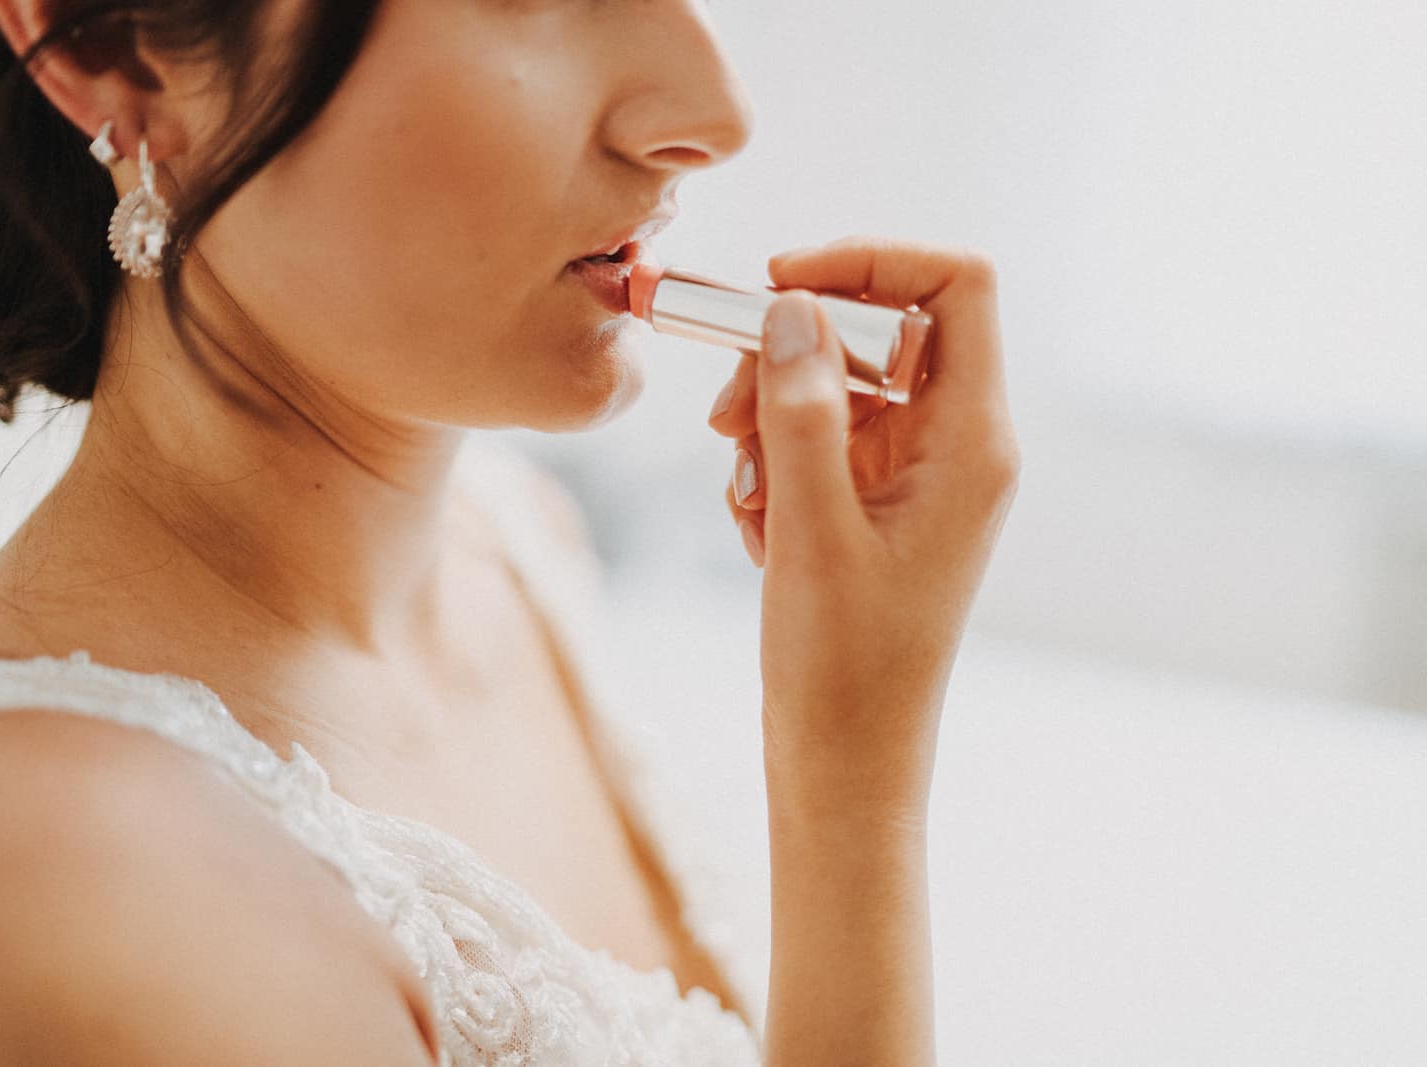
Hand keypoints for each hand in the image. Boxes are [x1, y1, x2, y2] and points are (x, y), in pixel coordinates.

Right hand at [707, 236, 1019, 817]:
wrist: (845, 760)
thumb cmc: (843, 664)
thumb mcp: (811, 530)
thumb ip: (802, 411)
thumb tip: (790, 309)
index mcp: (971, 442)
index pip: (956, 286)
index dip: (871, 260)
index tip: (780, 285)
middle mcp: (954, 445)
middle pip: (878, 331)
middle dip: (791, 357)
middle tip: (728, 418)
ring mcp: (915, 474)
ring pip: (837, 385)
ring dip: (772, 419)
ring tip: (747, 499)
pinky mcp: (876, 503)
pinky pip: (819, 439)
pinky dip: (774, 466)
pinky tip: (758, 532)